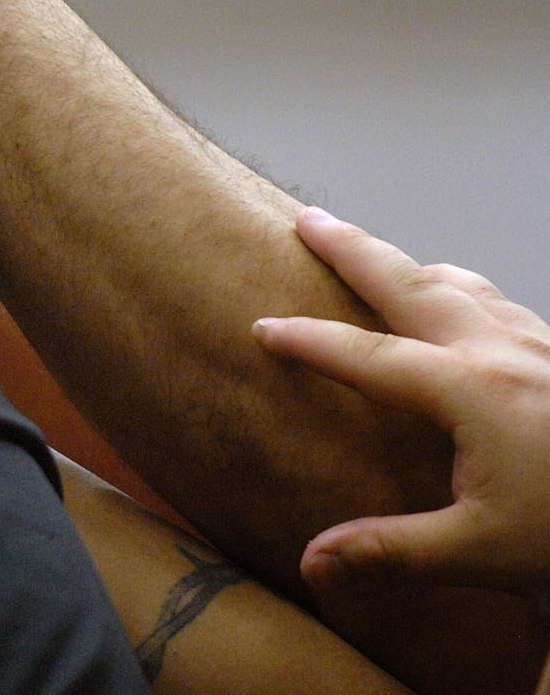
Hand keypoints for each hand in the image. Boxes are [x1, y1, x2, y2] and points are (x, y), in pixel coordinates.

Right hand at [252, 207, 549, 593]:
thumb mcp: (481, 553)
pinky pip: (500, 303)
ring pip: (464, 285)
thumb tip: (311, 565)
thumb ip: (391, 551)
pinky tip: (459, 310)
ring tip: (375, 258)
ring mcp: (541, 346)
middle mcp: (503, 352)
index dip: (310, 342)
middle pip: (410, 282)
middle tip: (309, 219)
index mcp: (472, 392)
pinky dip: (460, 290)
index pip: (368, 355)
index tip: (262, 329)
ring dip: (410, 266)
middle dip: (353, 248)